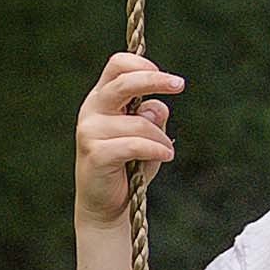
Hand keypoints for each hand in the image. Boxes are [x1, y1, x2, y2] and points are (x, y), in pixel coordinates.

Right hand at [75, 52, 180, 226]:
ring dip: (160, 137)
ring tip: (167, 150)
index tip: (167, 78)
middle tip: (180, 84)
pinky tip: (167, 156)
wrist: (105, 205)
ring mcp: (90, 132)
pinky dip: (156, 149)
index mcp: (102, 98)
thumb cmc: (128, 165)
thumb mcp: (148, 136)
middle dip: (154, 80)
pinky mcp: (96, 154)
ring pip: (139, 122)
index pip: (117, 65)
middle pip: (122, 82)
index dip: (141, 64)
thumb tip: (157, 106)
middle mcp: (92, 110)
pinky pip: (134, 144)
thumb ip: (153, 118)